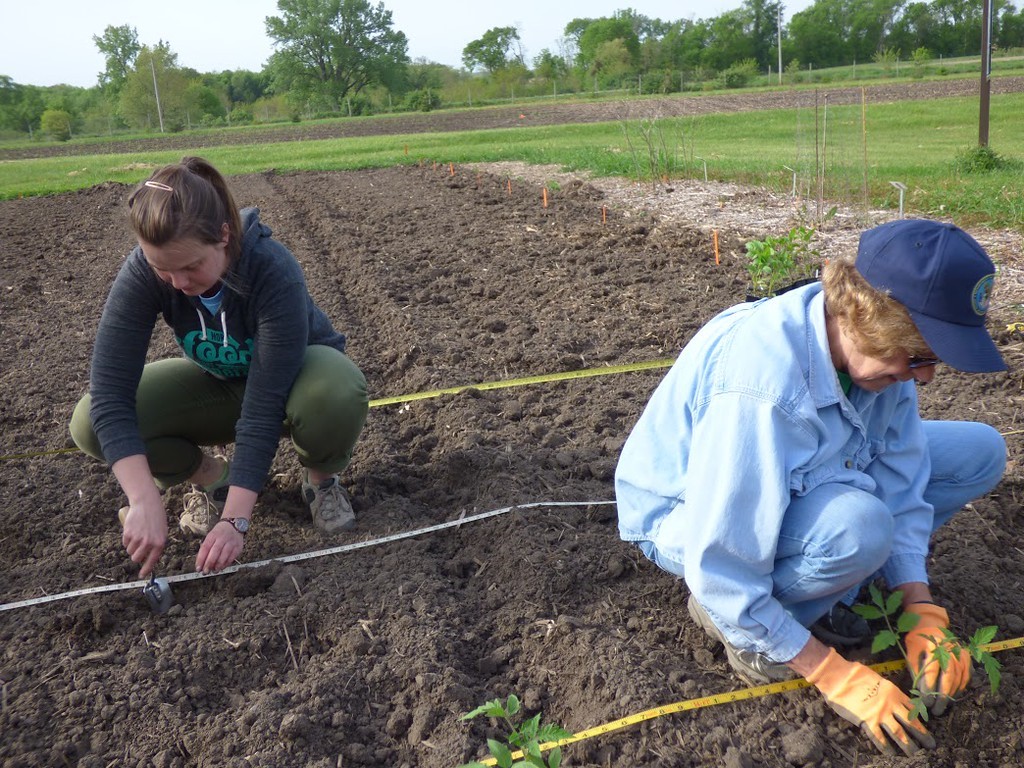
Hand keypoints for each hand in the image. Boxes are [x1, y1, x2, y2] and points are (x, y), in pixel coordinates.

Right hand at [121, 498, 167, 578]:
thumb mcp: (162, 532)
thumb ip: (157, 545)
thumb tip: (150, 559)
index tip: (141, 575)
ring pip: (130, 551)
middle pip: (136, 558)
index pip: (152, 561)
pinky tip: (132, 531)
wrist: (147, 503)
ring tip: (137, 536)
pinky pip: (125, 543)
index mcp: (159, 543)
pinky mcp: (128, 533)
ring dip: (131, 547)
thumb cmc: (156, 518)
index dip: (146, 570)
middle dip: (135, 556)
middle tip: (138, 548)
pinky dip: (127, 540)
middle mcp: (149, 542)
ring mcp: (138, 538)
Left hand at [195, 520, 244, 573]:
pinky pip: (232, 557)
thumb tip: (202, 563)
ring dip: (218, 565)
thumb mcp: (211, 536)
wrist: (234, 525)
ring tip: (214, 571)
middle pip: (215, 552)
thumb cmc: (219, 533)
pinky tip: (222, 567)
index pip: (205, 547)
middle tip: (205, 572)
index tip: (198, 568)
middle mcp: (222, 538)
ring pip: (224, 555)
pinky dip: (226, 564)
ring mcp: (231, 542)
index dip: (201, 559)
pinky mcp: (238, 547)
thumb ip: (206, 548)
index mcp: (213, 535)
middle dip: (209, 563)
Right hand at [807, 647, 934, 755]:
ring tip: (914, 754)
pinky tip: (890, 754)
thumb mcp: (876, 678)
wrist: (838, 676)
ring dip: (908, 744)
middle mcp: (891, 704)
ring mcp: (880, 714)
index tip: (926, 728)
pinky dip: (886, 747)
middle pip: (910, 722)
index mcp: (894, 691)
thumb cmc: (854, 673)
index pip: (912, 708)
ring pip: (899, 733)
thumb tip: (888, 696)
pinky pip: (879, 738)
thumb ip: (885, 689)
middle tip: (930, 745)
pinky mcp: (867, 721)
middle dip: (922, 735)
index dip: (920, 719)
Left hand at [905, 602, 970, 714]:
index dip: (928, 688)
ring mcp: (960, 652)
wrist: (929, 623)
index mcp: (932, 645)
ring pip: (959, 678)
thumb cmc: (916, 640)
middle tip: (936, 710)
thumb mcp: (911, 653)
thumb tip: (919, 693)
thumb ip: (916, 671)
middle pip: (948, 676)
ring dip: (951, 694)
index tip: (925, 702)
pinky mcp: (966, 656)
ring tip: (943, 705)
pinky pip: (966, 675)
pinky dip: (960, 686)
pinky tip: (952, 695)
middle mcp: (949, 649)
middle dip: (942, 696)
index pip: (931, 671)